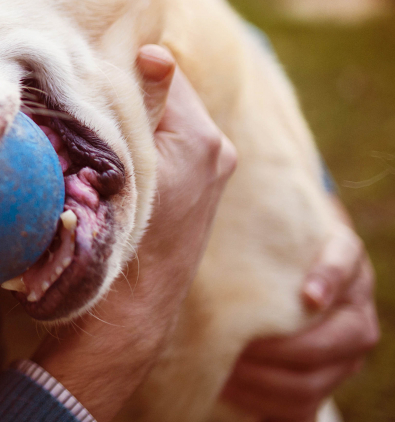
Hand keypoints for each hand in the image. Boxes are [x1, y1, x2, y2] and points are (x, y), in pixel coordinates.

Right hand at [33, 45, 236, 420]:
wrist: (131, 310)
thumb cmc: (121, 237)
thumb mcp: (127, 165)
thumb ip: (144, 106)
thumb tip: (155, 53)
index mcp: (203, 139)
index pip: (163, 70)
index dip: (124, 65)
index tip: (91, 69)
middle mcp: (216, 150)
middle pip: (166, 94)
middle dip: (129, 91)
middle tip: (87, 93)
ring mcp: (208, 170)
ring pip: (165, 119)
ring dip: (132, 116)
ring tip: (95, 124)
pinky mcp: (196, 187)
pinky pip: (168, 143)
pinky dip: (142, 139)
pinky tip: (112, 152)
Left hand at [221, 218, 379, 420]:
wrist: (288, 276)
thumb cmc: (269, 248)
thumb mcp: (272, 229)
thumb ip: (258, 220)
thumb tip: (219, 175)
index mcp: (345, 263)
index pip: (345, 263)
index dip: (330, 279)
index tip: (308, 295)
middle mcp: (355, 312)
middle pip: (334, 341)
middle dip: (283, 350)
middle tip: (237, 346)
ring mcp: (346, 353)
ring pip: (317, 381)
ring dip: (268, 381)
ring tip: (225, 368)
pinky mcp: (325, 381)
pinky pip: (303, 407)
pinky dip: (267, 403)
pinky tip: (231, 386)